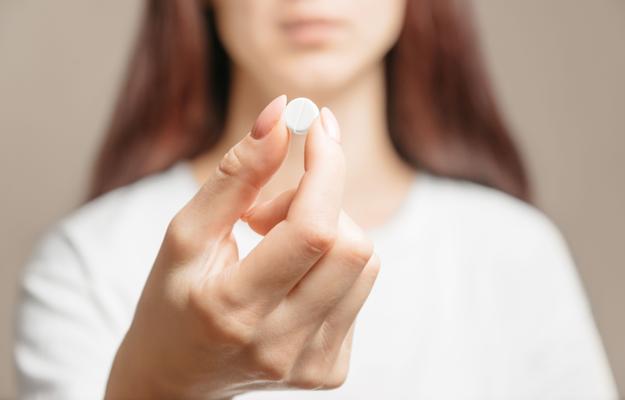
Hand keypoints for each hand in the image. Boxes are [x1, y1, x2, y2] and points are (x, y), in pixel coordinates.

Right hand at [105, 95, 379, 398]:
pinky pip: (359, 289)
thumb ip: (236, 175)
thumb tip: (282, 115)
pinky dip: (331, 265)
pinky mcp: (330, 370)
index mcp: (233, 310)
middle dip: (320, 202)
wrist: (176, 374)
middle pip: (351, 246)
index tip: (319, 126)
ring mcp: (310, 365)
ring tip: (276, 245)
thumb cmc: (173, 298)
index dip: (326, 168)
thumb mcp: (186, 233)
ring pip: (364, 264)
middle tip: (269, 210)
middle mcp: (279, 346)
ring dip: (328, 233)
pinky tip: (292, 278)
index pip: (312, 231)